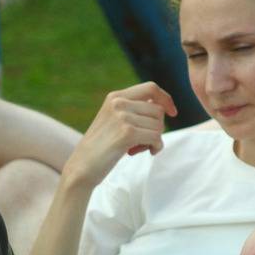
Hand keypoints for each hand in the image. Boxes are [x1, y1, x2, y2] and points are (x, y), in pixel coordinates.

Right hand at [60, 83, 176, 188]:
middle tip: (141, 142)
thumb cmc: (102, 147)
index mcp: (115, 96)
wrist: (82, 167)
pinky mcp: (127, 133)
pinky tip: (143, 152)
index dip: (166, 99)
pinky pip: (156, 138)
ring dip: (153, 140)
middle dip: (156, 128)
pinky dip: (155, 147)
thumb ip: (134, 110)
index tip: (173, 112)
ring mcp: (122, 117)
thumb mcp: (114, 120)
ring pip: (159, 125)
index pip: (151, 87)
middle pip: (158, 111)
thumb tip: (163, 106)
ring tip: (136, 147)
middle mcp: (118, 103)